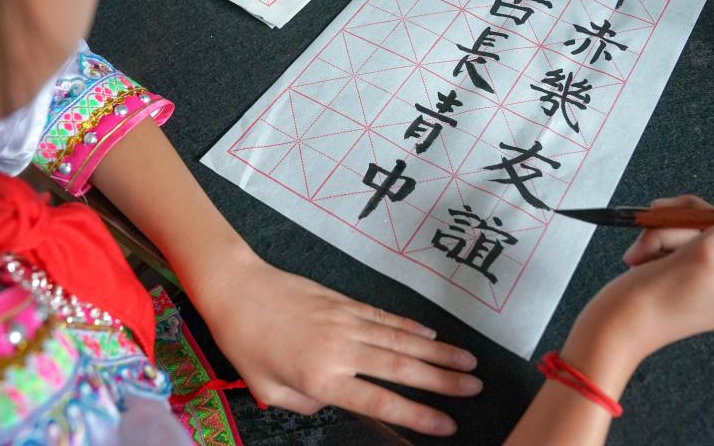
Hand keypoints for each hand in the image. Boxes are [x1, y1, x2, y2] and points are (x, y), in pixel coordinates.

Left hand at [192, 250, 480, 435]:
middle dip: (443, 381)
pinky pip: (385, 317)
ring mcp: (347, 321)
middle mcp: (342, 349)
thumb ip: (306, 403)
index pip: (380, 401)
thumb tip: (332, 401)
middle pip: (402, 367)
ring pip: (402, 339)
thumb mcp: (268, 390)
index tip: (447, 425)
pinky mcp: (345, 302)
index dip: (417, 414)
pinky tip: (432, 334)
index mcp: (322, 378)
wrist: (237, 289)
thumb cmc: (245, 344)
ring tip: (469, 362)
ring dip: (438, 352)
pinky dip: (412, 326)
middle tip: (476, 388)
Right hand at [571, 194, 713, 365]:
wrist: (615, 326)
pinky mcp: (683, 276)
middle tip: (670, 216)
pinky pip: (680, 243)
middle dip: (697, 218)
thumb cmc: (661, 297)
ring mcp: (709, 280)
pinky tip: (642, 254)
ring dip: (669, 230)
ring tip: (648, 246)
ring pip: (701, 232)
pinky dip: (659, 242)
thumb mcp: (708, 252)